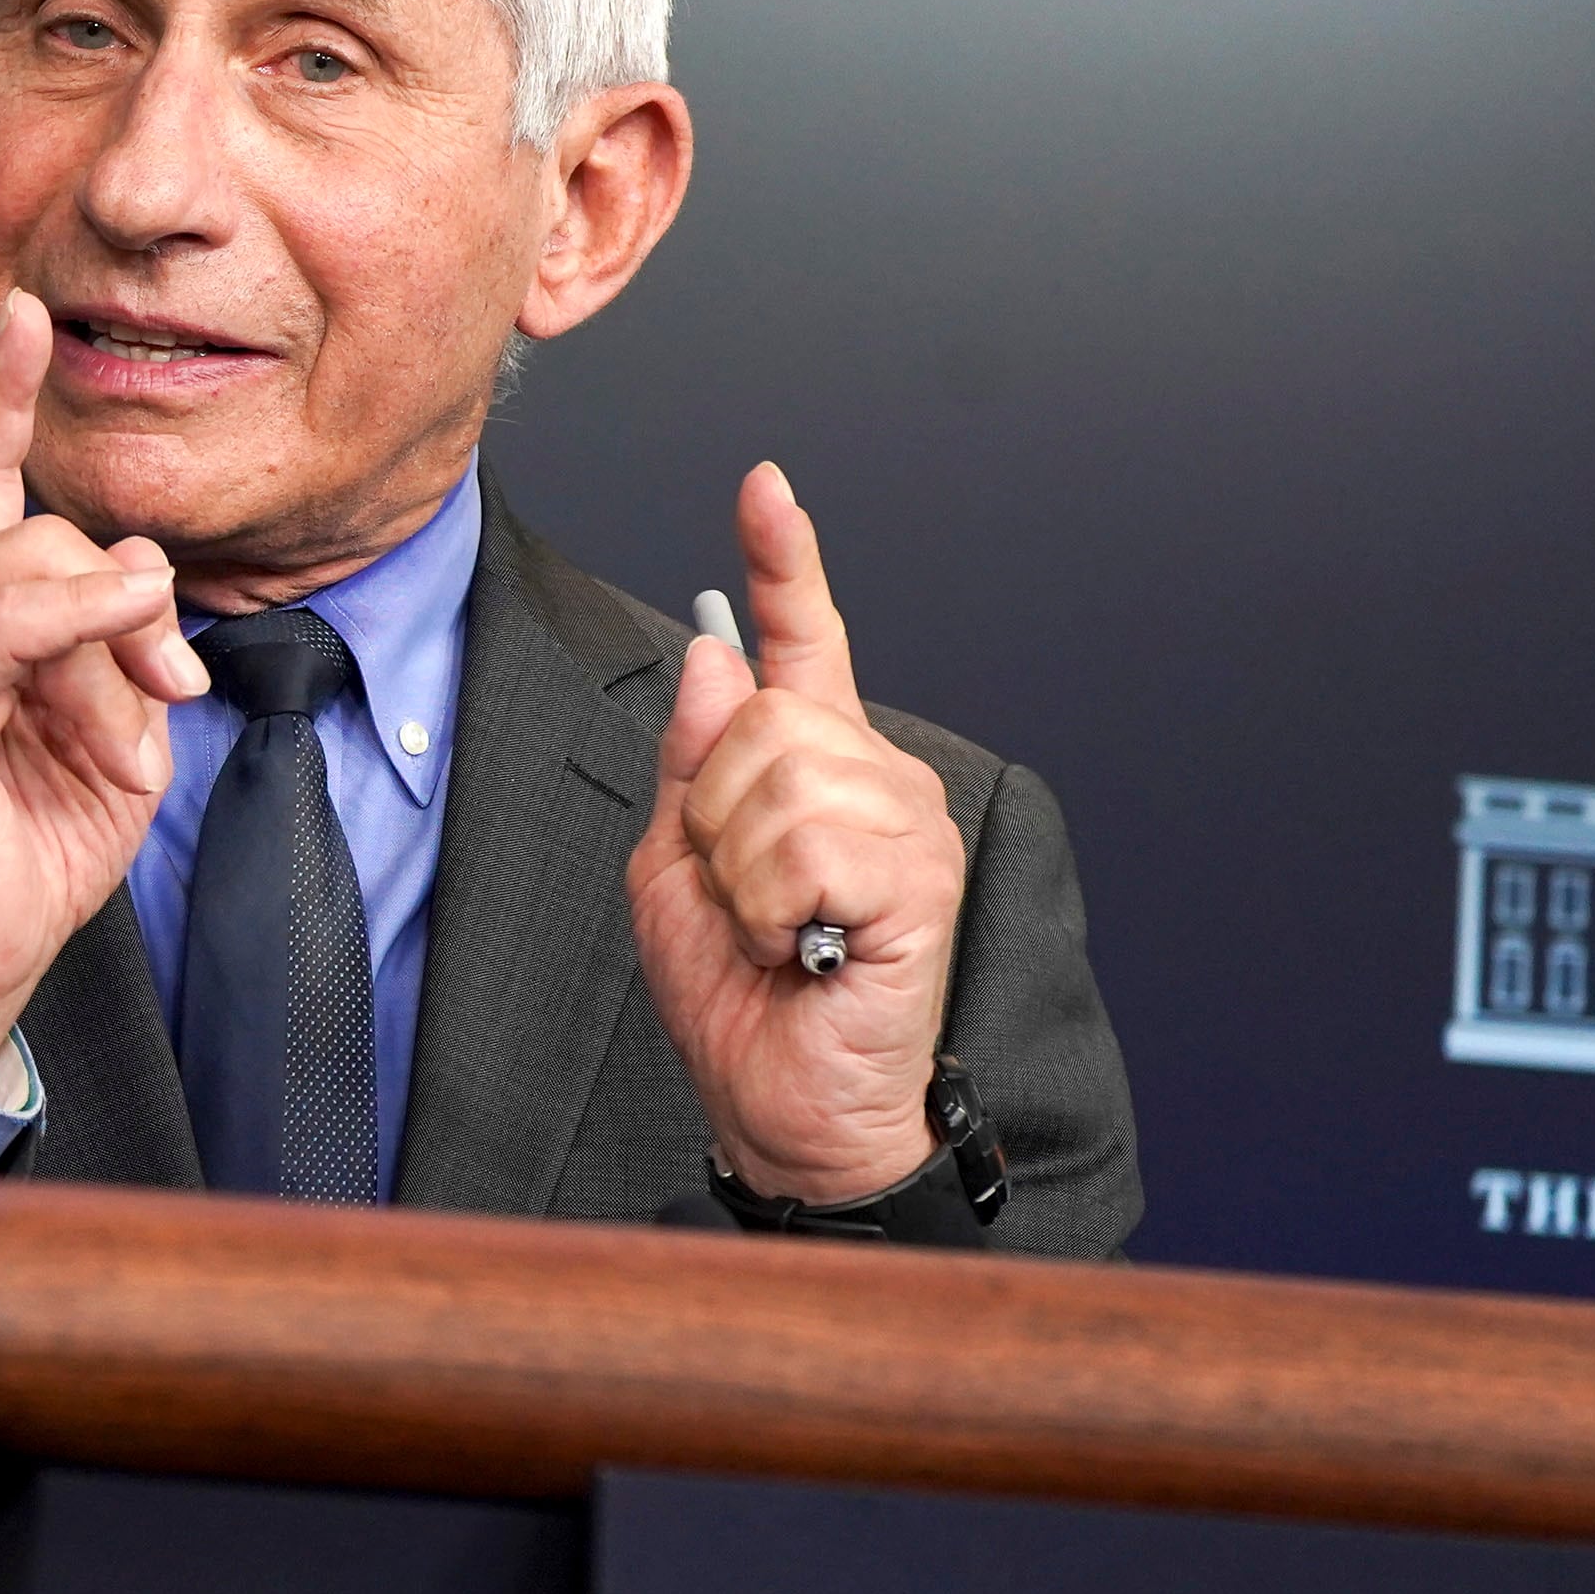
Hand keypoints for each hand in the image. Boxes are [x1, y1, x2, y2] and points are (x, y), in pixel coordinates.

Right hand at [0, 290, 209, 1086]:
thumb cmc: (29, 847)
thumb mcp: (114, 730)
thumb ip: (126, 646)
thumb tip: (140, 584)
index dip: (4, 396)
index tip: (31, 316)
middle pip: (55, 529)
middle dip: (134, 606)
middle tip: (168, 693)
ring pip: (44, 566)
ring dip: (112, 655)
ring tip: (115, 746)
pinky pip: (10, 617)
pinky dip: (73, 618)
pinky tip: (119, 637)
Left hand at [623, 464, 962, 1200]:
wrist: (782, 1104)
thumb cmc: (738, 994)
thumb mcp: (675, 867)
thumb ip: (692, 764)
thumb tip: (713, 655)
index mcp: (810, 766)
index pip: (800, 642)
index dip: (783, 563)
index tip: (764, 489)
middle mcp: (873, 774)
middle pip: (760, 717)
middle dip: (713, 816)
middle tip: (743, 899)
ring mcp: (905, 820)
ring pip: (779, 776)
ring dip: (743, 870)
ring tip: (778, 929)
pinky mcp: (920, 875)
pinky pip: (809, 843)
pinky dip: (777, 908)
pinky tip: (807, 949)